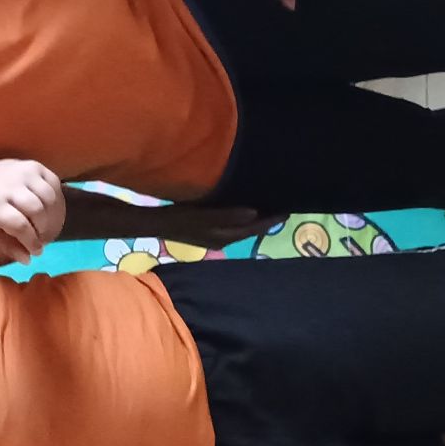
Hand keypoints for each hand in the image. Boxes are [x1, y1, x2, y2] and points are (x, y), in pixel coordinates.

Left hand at [0, 160, 66, 264]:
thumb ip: (9, 247)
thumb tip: (28, 260)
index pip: (19, 225)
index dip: (32, 241)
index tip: (37, 251)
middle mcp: (8, 187)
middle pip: (36, 210)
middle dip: (42, 227)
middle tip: (41, 235)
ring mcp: (22, 174)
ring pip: (48, 197)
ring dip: (51, 215)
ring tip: (44, 223)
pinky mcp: (35, 166)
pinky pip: (54, 185)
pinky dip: (55, 200)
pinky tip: (49, 209)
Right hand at [144, 203, 276, 249]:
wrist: (156, 223)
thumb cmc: (179, 218)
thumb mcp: (204, 216)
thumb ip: (228, 215)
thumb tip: (254, 213)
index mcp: (225, 237)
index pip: (254, 229)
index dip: (271, 221)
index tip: (288, 210)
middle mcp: (223, 239)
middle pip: (251, 230)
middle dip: (267, 221)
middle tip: (284, 207)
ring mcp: (215, 236)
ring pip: (243, 228)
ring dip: (256, 220)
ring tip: (269, 206)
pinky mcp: (208, 230)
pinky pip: (233, 224)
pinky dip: (244, 217)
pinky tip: (246, 208)